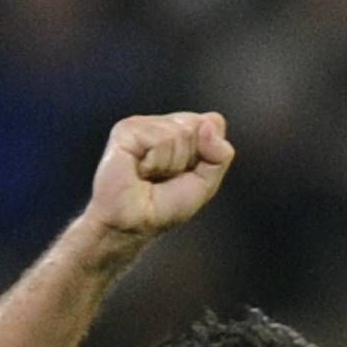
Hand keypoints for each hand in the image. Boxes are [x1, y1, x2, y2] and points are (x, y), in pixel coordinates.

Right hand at [86, 111, 234, 248]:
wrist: (133, 223)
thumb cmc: (163, 207)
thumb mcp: (206, 184)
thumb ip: (220, 155)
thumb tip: (211, 123)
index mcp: (182, 131)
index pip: (213, 124)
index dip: (209, 154)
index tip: (187, 173)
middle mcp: (162, 124)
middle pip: (198, 126)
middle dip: (188, 160)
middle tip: (166, 177)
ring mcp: (143, 125)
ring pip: (179, 132)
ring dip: (170, 164)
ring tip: (151, 176)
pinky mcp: (126, 130)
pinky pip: (159, 140)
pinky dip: (155, 163)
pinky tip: (140, 171)